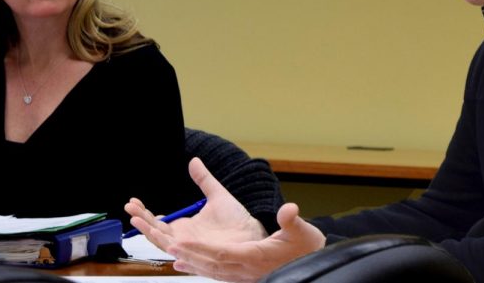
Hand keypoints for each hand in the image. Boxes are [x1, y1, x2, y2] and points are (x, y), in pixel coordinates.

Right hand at [124, 157, 267, 255]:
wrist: (252, 234)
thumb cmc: (237, 220)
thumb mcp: (217, 194)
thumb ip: (204, 179)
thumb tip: (194, 160)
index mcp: (185, 226)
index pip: (158, 220)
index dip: (145, 212)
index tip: (134, 201)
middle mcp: (183, 238)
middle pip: (155, 230)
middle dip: (141, 219)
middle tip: (129, 207)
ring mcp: (188, 247)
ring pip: (160, 240)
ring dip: (147, 229)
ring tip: (136, 218)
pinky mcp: (195, 253)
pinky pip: (175, 249)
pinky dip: (163, 241)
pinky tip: (154, 232)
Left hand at [167, 202, 326, 282]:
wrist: (314, 266)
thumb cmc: (306, 248)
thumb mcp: (302, 231)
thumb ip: (292, 220)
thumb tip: (289, 209)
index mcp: (256, 257)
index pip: (222, 254)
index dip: (201, 250)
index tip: (182, 242)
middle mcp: (246, 270)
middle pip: (212, 264)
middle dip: (190, 255)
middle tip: (169, 245)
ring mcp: (244, 275)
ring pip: (213, 270)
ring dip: (193, 262)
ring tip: (173, 254)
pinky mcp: (244, 275)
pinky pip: (218, 273)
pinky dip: (201, 268)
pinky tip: (187, 265)